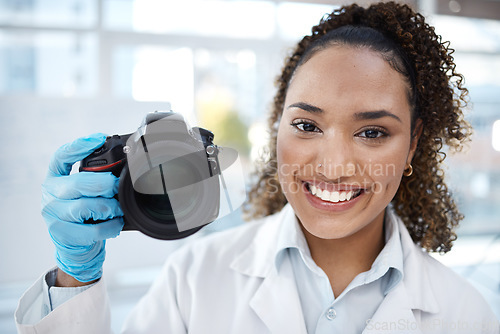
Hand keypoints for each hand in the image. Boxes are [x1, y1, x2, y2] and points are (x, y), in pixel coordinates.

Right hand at [41, 133, 123, 282]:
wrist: (75, 247)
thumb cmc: (84, 216)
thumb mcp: (85, 193)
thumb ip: (95, 178)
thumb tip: (123, 166)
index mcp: (55, 179)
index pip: (60, 157)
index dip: (78, 146)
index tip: (98, 139)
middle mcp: (50, 194)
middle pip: (78, 183)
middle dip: (104, 184)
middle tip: (116, 187)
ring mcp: (53, 215)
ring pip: (85, 207)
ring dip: (108, 207)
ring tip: (116, 209)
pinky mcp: (62, 234)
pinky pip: (91, 229)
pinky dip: (109, 226)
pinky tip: (115, 224)